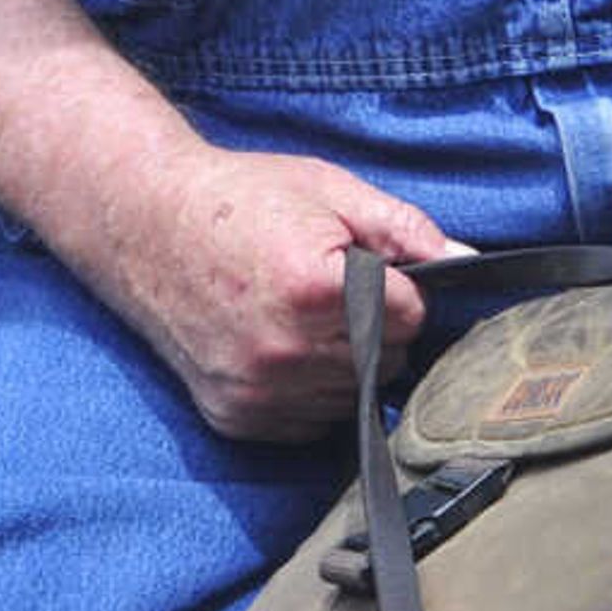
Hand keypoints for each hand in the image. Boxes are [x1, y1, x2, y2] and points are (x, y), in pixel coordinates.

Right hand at [69, 144, 462, 442]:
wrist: (144, 226)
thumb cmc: (240, 199)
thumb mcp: (329, 189)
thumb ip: (403, 228)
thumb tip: (466, 260)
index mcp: (313, 288)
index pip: (412, 315)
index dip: (401, 286)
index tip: (369, 267)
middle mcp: (284, 350)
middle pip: (388, 360)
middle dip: (378, 325)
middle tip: (334, 287)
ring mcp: (257, 391)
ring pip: (352, 395)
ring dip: (347, 361)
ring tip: (304, 313)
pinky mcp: (236, 418)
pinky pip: (308, 420)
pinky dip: (309, 389)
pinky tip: (282, 344)